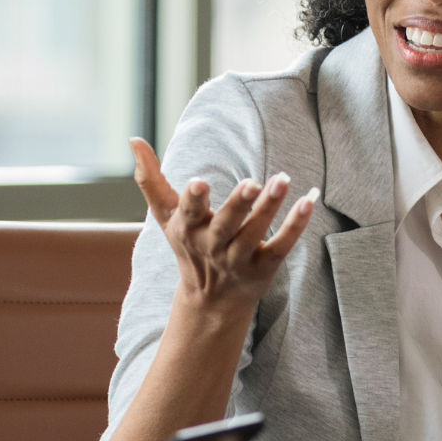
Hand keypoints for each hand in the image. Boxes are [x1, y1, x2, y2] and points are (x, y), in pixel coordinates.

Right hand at [130, 137, 319, 314]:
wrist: (211, 301)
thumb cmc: (189, 246)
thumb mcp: (166, 216)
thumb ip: (150, 179)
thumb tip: (133, 139)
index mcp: (188, 230)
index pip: (188, 213)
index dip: (193, 200)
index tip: (199, 183)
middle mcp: (213, 246)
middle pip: (226, 226)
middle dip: (237, 205)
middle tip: (252, 182)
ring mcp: (239, 259)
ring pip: (254, 234)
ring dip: (270, 209)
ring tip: (283, 180)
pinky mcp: (264, 267)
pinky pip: (281, 246)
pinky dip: (295, 226)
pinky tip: (308, 201)